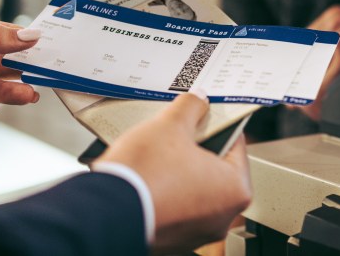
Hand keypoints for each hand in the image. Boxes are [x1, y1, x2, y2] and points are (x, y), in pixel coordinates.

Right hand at [98, 92, 251, 253]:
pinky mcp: (171, 239)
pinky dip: (165, 191)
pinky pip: (174, 206)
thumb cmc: (145, 175)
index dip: (218, 124)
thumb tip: (198, 99)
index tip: (206, 116)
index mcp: (235, 190)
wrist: (104, 210)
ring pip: (193, 188)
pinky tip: (149, 175)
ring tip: (160, 152)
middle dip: (197, 148)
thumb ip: (190, 108)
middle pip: (214, 168)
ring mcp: (195, 231)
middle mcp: (221, 217)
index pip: (235, 145)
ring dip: (179, 170)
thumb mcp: (171, 125)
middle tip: (180, 132)